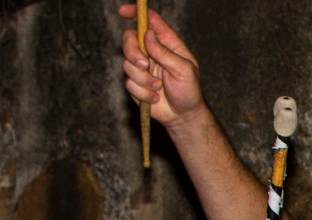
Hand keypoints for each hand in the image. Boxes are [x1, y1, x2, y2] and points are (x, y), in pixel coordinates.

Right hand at [117, 5, 206, 127]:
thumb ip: (165, 53)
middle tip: (144, 64)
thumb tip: (148, 35)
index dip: (135, 13)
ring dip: (143, 79)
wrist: (182, 115)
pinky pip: (129, 83)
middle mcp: (151, 52)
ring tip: (159, 88)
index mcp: (167, 43)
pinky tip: (155, 97)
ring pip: (127, 63)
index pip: (149, 21)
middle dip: (132, 51)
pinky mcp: (135, 83)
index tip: (122, 11)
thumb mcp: (184, 70)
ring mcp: (142, 67)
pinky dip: (143, 92)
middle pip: (129, 39)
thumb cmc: (189, 90)